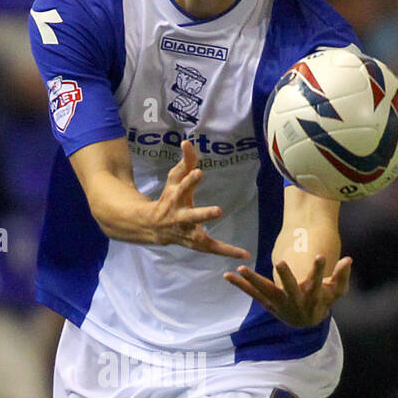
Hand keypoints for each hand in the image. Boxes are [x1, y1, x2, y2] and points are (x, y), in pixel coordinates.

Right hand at [144, 140, 250, 259]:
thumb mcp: (175, 179)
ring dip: (217, 244)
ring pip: (201, 239)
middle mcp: (180, 217)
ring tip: (238, 250)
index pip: (182, 187)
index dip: (189, 180)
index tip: (199, 172)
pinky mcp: (195, 243)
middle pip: (191, 217)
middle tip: (218, 211)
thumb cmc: (169, 198)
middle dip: (203, 214)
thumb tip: (187, 142)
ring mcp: (187, 233)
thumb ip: (185, 162)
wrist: (153, 226)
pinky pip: (212, 249)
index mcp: (175, 198)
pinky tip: (244, 255)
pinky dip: (227, 252)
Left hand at [223, 254, 351, 327]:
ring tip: (241, 269)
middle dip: (286, 276)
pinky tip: (228, 275)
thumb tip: (348, 259)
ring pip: (266, 291)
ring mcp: (278, 304)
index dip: (319, 270)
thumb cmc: (323, 302)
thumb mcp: (336, 291)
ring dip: (253, 280)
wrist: (306, 322)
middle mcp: (294, 302)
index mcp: (312, 298)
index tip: (321, 256)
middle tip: (281, 261)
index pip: (317, 282)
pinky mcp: (267, 303)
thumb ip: (341, 276)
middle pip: (290, 289)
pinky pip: (252, 294)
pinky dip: (240, 285)